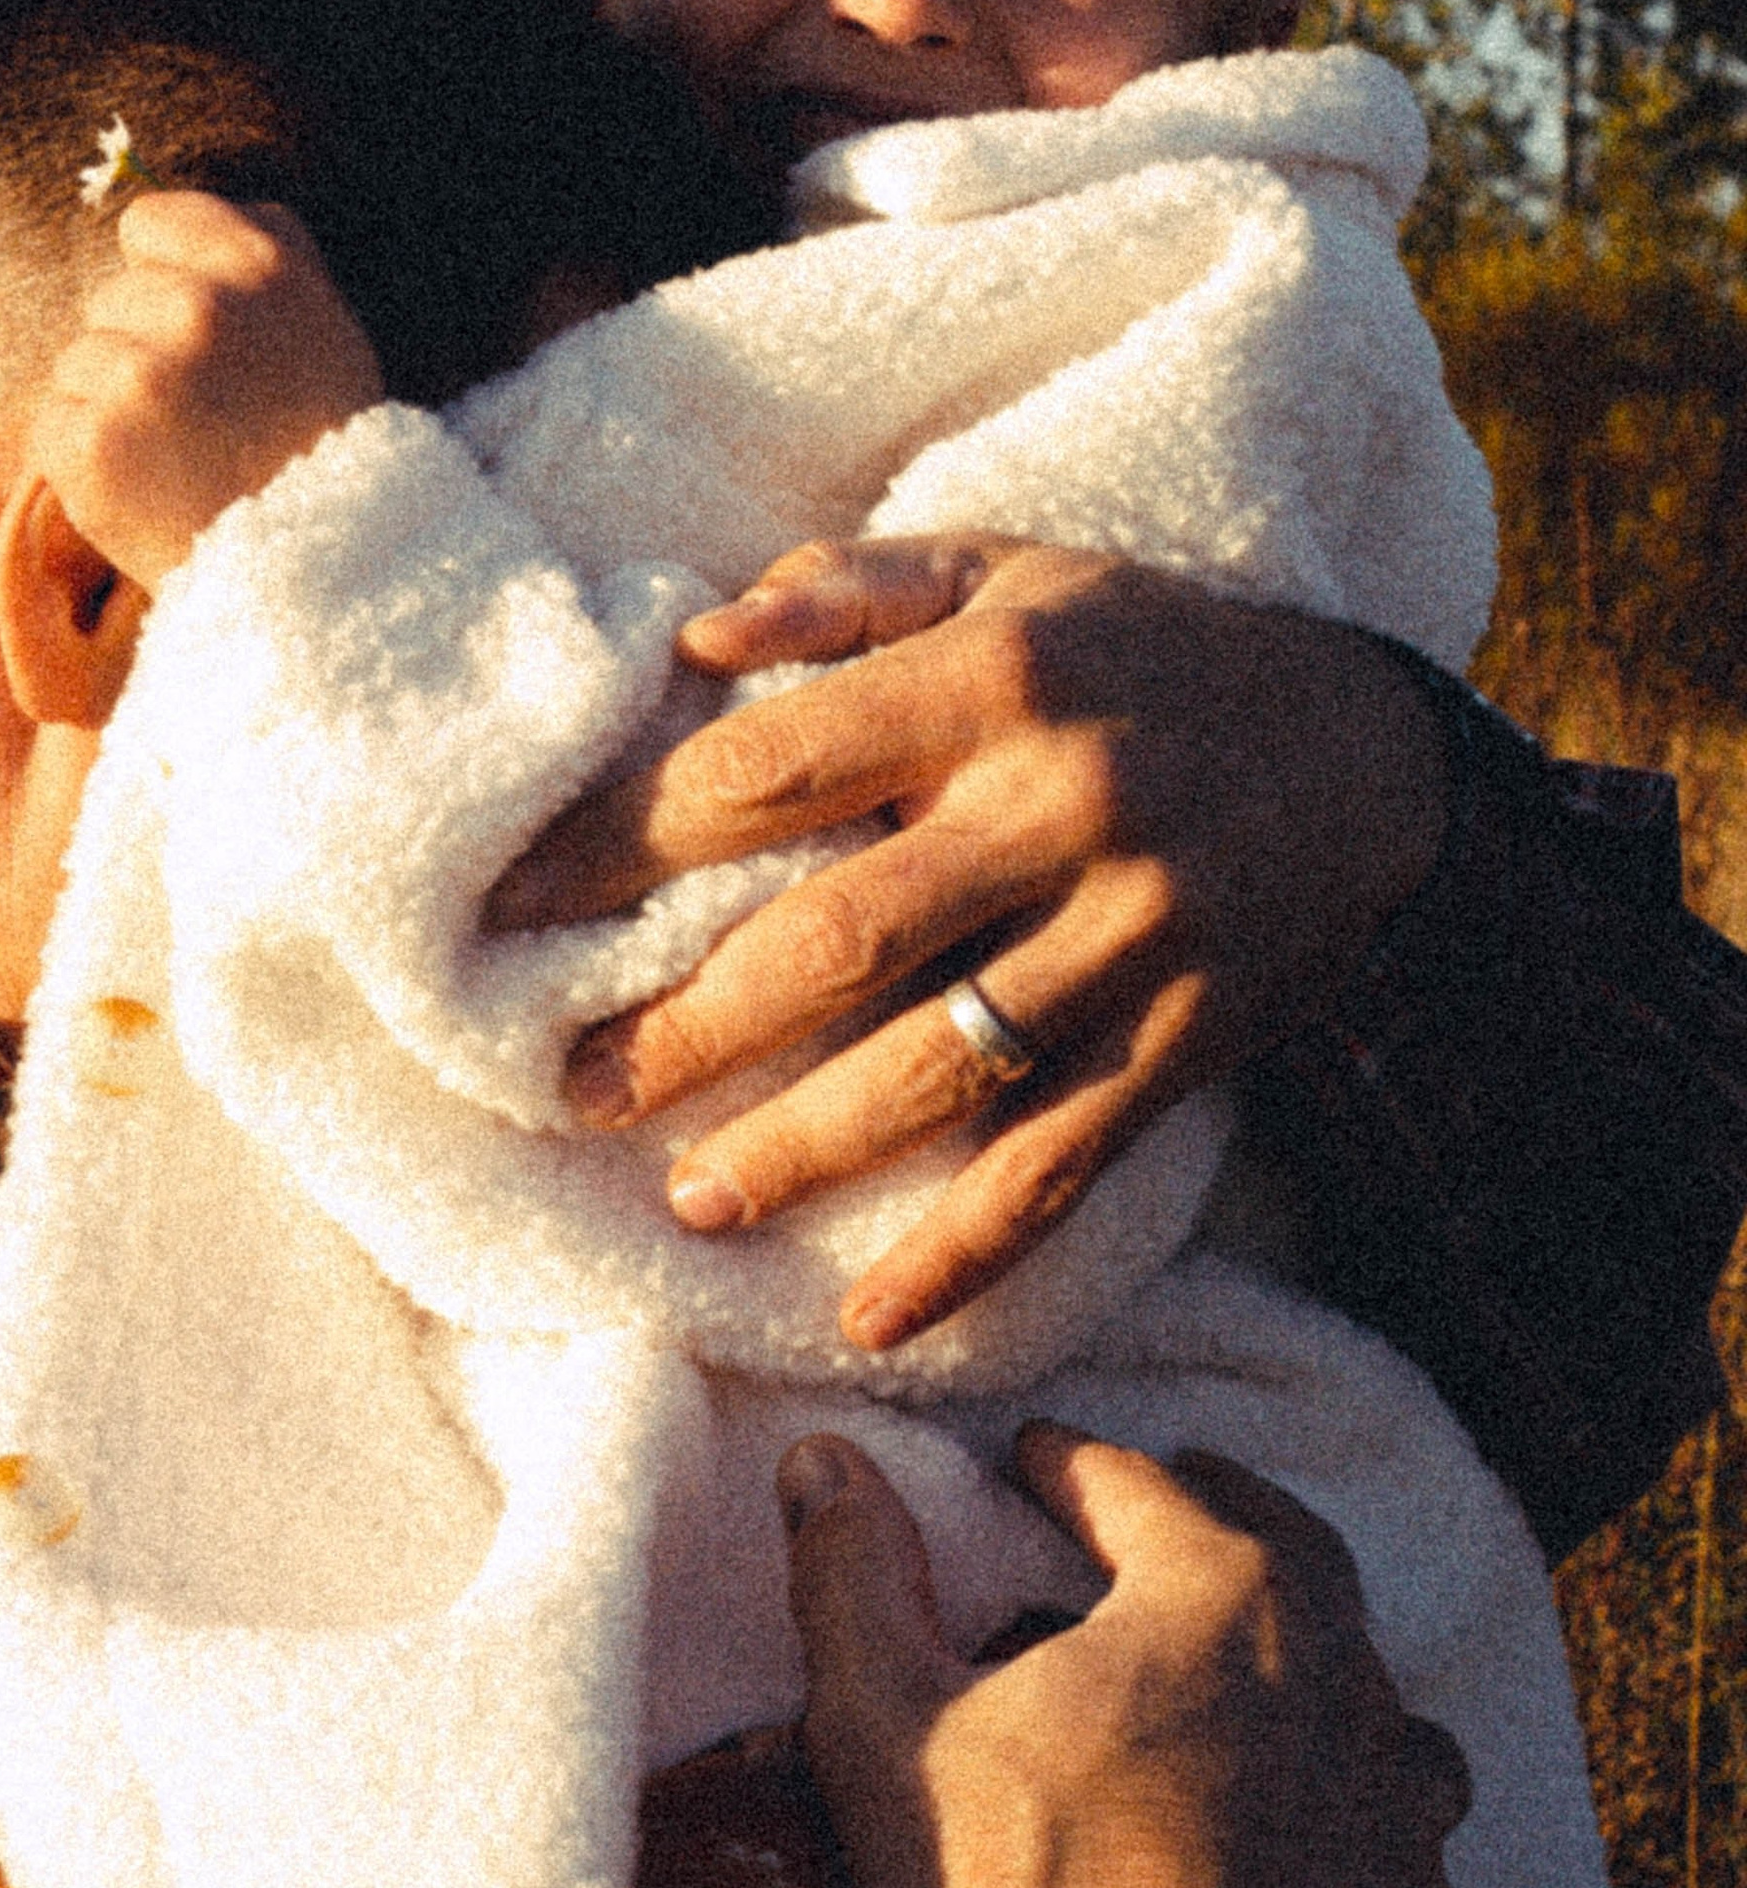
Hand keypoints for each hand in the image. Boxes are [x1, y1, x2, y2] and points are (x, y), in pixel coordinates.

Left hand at [33, 193, 384, 586]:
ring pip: (77, 362)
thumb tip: (176, 214)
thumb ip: (265, 246)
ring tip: (175, 458)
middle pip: (109, 298)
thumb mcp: (325, 323)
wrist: (318, 575)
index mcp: (258, 264)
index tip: (195, 331)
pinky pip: (52, 423)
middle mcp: (196, 309)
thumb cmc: (321, 444)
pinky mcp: (86, 443)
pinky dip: (84, 459)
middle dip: (139, 348)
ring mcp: (135, 377)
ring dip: (109, 406)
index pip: (149, 222)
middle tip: (200, 415)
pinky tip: (142, 488)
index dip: (165, 273)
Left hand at [488, 537, 1447, 1351]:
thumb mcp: (1006, 569)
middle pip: (839, 936)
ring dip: (803, 1150)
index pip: (768, 768)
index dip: (626, 841)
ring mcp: (1135, 933)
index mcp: (991, 679)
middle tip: (568, 1089)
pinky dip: (968, 1252)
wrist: (1374, 743)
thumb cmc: (1141, 645)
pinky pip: (1063, 1163)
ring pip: (942, 1069)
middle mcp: (1061, 805)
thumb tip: (693, 639)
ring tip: (689, 1203)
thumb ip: (848, 591)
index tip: (514, 908)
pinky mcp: (1194, 1037)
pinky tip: (872, 1318)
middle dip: (689, 1027)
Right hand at [779, 1429, 1473, 1887]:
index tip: (1033, 1463)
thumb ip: (851, 1568)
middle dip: (1220, 1522)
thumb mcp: (881, 1720)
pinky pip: (1400, 1851)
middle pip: (1291, 1562)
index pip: (1140, 1490)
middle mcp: (1345, 1692)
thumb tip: (821, 1459)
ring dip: (1314, 1681)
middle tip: (1171, 1506)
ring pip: (1374, 1709)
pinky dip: (1349, 1824)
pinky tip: (1297, 1842)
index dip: (1071, 1470)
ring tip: (1251, 1684)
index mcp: (1224, 1605)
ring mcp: (1400, 1827)